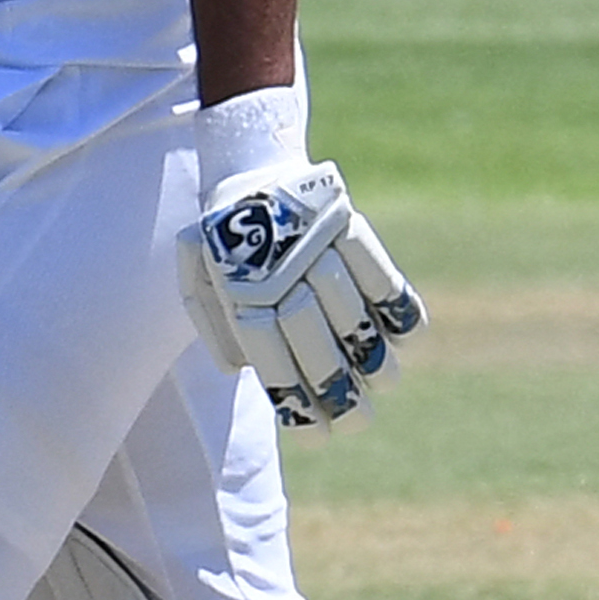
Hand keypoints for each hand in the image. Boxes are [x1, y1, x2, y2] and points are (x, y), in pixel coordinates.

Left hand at [176, 159, 425, 430]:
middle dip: (341, 396)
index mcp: (237, 290)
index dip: (300, 405)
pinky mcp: (350, 227)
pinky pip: (385, 279)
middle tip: (357, 420)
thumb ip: (215, 322)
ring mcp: (318, 250)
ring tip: (379, 381)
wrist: (249, 164)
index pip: (272, 362)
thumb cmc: (224, 235)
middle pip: (317, 349)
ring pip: (356, 322)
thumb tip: (244, 370)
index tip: (320, 435)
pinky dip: (399, 311)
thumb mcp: (198, 274)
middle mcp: (280, 273)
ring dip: (374, 361)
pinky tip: (401, 335)